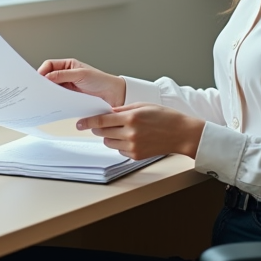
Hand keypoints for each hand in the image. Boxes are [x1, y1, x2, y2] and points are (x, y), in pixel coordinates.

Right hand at [38, 58, 126, 106]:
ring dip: (48, 91)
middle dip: (43, 81)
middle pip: (49, 76)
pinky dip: (54, 99)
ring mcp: (68, 86)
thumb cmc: (101, 81)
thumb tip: (47, 77)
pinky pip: (58, 97)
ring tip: (44, 96)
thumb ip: (63, 75)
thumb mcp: (81, 75)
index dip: (42, 71)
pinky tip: (53, 102)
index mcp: (68, 65)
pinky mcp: (70, 97)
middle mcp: (66, 75)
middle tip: (38, 89)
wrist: (113, 95)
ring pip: (52, 87)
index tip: (38, 79)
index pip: (50, 65)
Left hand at [76, 103, 205, 159]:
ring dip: (109, 136)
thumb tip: (107, 111)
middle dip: (100, 128)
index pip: (101, 121)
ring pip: (109, 142)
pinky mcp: (136, 155)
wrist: (181, 133)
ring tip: (121, 130)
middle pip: (103, 132)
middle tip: (103, 124)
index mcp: (131, 117)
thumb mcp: (143, 105)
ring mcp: (133, 146)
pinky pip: (119, 150)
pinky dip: (120, 144)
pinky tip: (131, 138)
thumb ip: (123, 108)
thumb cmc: (165, 116)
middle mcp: (130, 133)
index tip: (79, 123)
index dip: (88, 122)